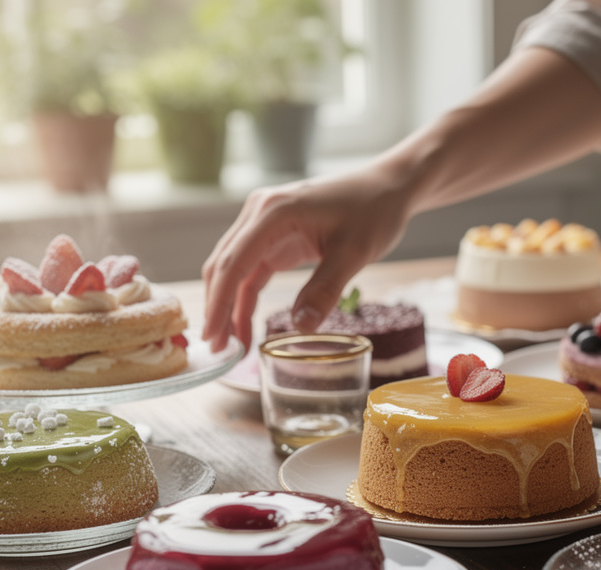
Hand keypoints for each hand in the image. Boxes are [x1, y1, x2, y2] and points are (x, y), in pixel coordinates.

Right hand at [200, 165, 411, 353]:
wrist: (388, 186)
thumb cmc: (374, 210)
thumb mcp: (354, 253)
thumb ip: (326, 289)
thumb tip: (301, 326)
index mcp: (274, 212)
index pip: (233, 262)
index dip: (219, 303)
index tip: (212, 337)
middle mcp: (260, 213)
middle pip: (225, 266)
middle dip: (217, 309)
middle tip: (217, 352)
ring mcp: (265, 224)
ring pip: (233, 270)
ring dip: (228, 307)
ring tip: (230, 347)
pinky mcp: (275, 236)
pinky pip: (251, 270)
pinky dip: (245, 298)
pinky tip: (244, 327)